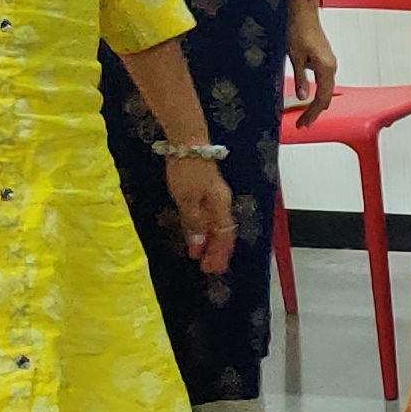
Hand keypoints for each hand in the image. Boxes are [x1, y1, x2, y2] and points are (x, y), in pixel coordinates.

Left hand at [165, 153, 235, 275]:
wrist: (188, 143)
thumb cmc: (187, 170)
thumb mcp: (187, 199)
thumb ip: (194, 223)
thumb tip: (199, 245)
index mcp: (220, 206)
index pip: (224, 235)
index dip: (219, 253)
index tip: (212, 268)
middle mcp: (221, 203)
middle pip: (223, 232)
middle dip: (217, 251)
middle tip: (208, 268)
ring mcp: (215, 196)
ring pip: (217, 225)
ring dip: (210, 242)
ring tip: (201, 256)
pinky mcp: (206, 191)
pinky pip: (210, 217)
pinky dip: (205, 230)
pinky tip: (198, 235)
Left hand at [283, 0, 341, 125]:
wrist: (302, 10)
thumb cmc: (298, 29)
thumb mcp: (295, 57)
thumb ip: (300, 79)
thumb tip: (302, 97)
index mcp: (326, 68)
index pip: (322, 98)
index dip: (312, 113)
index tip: (303, 123)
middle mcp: (331, 66)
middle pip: (326, 96)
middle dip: (315, 111)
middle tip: (303, 123)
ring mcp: (329, 62)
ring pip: (325, 89)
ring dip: (315, 102)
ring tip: (304, 113)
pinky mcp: (324, 58)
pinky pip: (323, 80)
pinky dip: (316, 91)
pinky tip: (307, 95)